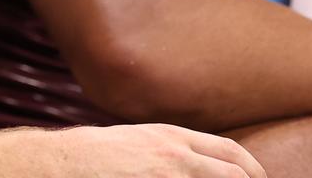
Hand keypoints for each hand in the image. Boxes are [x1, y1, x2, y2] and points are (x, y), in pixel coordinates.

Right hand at [60, 123, 266, 177]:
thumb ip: (165, 149)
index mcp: (171, 137)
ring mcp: (166, 174)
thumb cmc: (93, 154)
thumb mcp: (136, 141)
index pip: (227, 151)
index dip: (250, 168)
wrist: (61, 162)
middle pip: (233, 172)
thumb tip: (191, 162)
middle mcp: (175, 154)